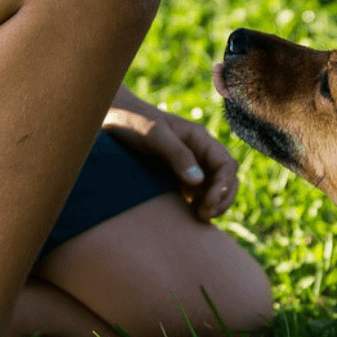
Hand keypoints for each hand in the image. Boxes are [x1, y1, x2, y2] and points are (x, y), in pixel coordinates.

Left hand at [102, 89, 237, 220]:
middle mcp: (199, 152)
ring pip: (214, 187)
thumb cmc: (132, 121)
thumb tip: (199, 181)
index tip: (207, 204)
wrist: (110, 118)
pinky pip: (197, 193)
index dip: (223, 187)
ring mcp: (189, 164)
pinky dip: (199, 204)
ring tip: (199, 218)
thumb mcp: (154, 135)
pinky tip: (189, 215)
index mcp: (199, 139)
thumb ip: (177, 155)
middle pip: (227, 178)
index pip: (226, 165)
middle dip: (222, 199)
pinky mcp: (176, 175)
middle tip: (204, 216)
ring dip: (214, 204)